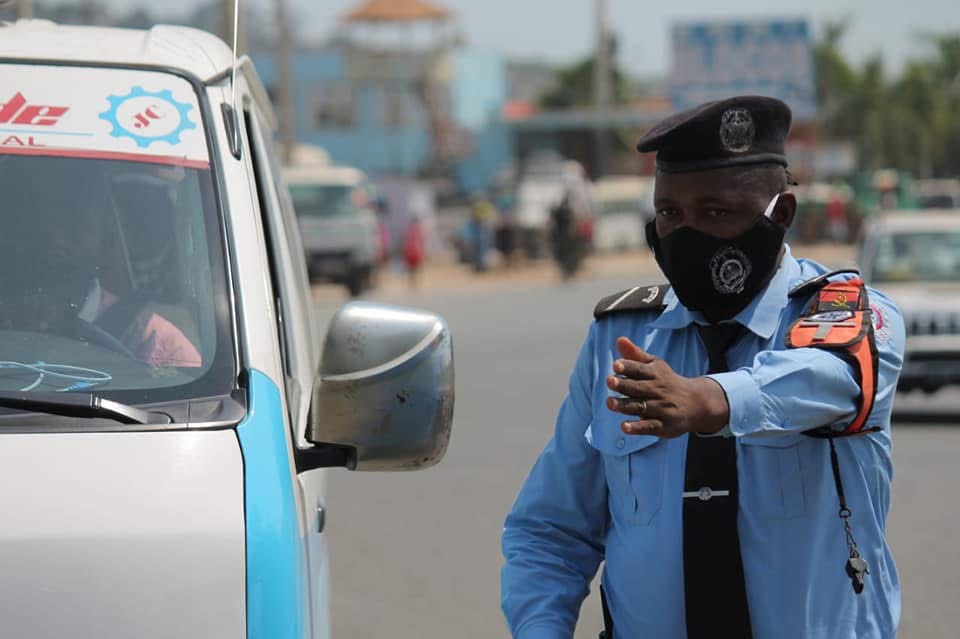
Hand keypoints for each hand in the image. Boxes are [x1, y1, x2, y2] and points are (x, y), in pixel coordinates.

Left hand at [605, 337, 729, 437]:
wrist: (697, 403)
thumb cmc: (667, 381)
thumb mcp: (654, 366)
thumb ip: (635, 355)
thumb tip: (619, 339)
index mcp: (655, 374)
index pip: (640, 370)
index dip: (628, 367)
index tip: (616, 365)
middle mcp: (659, 391)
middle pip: (639, 388)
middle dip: (624, 385)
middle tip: (609, 381)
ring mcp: (662, 409)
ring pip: (641, 407)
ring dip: (625, 405)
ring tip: (609, 403)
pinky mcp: (664, 426)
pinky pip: (650, 427)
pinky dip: (638, 427)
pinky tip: (624, 427)